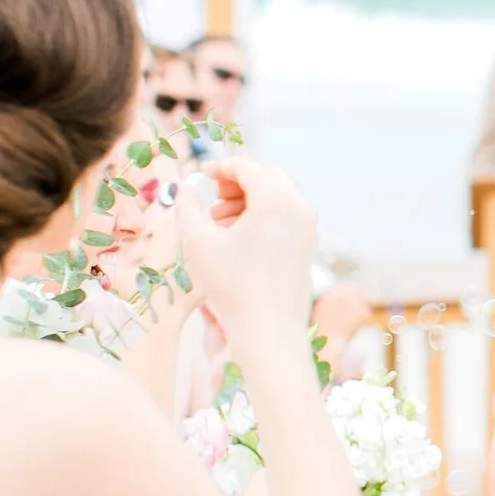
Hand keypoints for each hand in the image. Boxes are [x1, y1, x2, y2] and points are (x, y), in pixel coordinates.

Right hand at [176, 156, 317, 347]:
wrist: (269, 329)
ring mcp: (308, 227)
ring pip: (276, 197)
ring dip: (247, 201)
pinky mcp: (308, 245)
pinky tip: (237, 238)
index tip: (199, 176)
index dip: (219, 167)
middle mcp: (299, 206)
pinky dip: (261, 217)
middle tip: (213, 201)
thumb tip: (186, 189)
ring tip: (219, 223)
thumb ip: (188, 207)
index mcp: (276, 198)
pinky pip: (285, 217)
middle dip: (236, 183)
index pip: (246, 166)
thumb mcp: (198, 241)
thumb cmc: (232, 284)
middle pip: (266, 177)